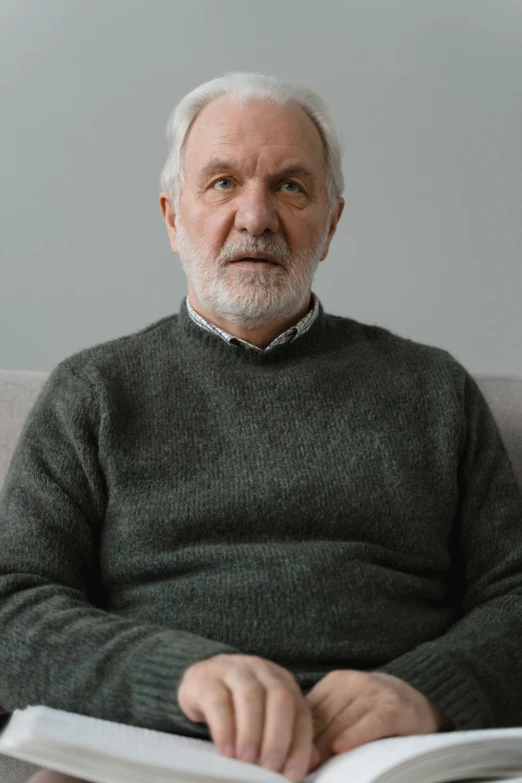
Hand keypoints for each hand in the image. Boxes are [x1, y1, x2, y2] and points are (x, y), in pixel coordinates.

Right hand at [178, 654, 320, 781]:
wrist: (201, 680)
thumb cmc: (238, 704)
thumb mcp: (266, 715)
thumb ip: (288, 735)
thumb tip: (309, 762)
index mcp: (283, 681)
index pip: (300, 712)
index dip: (300, 745)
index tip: (292, 775)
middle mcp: (262, 671)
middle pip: (279, 697)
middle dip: (278, 736)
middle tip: (270, 767)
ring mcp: (233, 670)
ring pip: (250, 694)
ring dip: (251, 731)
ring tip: (247, 759)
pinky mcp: (206, 679)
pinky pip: (218, 700)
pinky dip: (224, 728)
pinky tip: (226, 750)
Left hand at [304, 670, 451, 769]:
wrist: (418, 700)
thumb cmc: (374, 712)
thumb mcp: (346, 708)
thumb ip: (323, 723)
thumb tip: (295, 752)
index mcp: (335, 682)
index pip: (309, 711)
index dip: (296, 736)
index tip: (284, 758)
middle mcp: (353, 682)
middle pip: (324, 719)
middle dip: (310, 746)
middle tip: (296, 767)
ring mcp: (375, 692)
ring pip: (343, 722)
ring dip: (327, 747)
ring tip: (313, 767)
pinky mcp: (394, 707)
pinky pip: (372, 722)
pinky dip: (356, 735)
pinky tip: (341, 748)